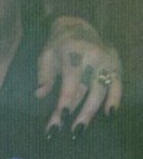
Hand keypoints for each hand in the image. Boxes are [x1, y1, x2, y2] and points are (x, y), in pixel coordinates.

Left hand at [36, 17, 122, 132]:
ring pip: (101, 90)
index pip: (71, 79)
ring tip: (80, 130)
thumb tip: (39, 94)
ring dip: (91, 112)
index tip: (60, 117)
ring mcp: (107, 60)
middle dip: (77, 112)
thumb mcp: (46, 55)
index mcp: (73, 50)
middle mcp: (93, 55)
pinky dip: (115, 99)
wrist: (78, 27)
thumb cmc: (58, 46)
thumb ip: (44, 75)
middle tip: (69, 132)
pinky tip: (110, 115)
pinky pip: (118, 84)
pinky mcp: (115, 65)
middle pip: (87, 88)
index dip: (66, 98)